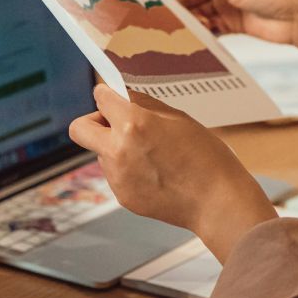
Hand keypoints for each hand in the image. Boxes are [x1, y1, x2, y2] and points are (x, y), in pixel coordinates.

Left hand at [69, 85, 276, 261]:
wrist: (218, 203)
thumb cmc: (207, 158)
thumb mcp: (180, 119)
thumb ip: (146, 106)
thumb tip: (124, 96)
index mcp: (133, 124)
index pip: (101, 98)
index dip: (106, 95)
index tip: (110, 96)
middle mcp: (117, 149)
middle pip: (79, 128)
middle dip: (93, 121)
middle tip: (114, 123)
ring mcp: (117, 176)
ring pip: (101, 152)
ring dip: (116, 148)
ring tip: (152, 155)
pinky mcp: (121, 196)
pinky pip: (115, 174)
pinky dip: (128, 170)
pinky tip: (156, 174)